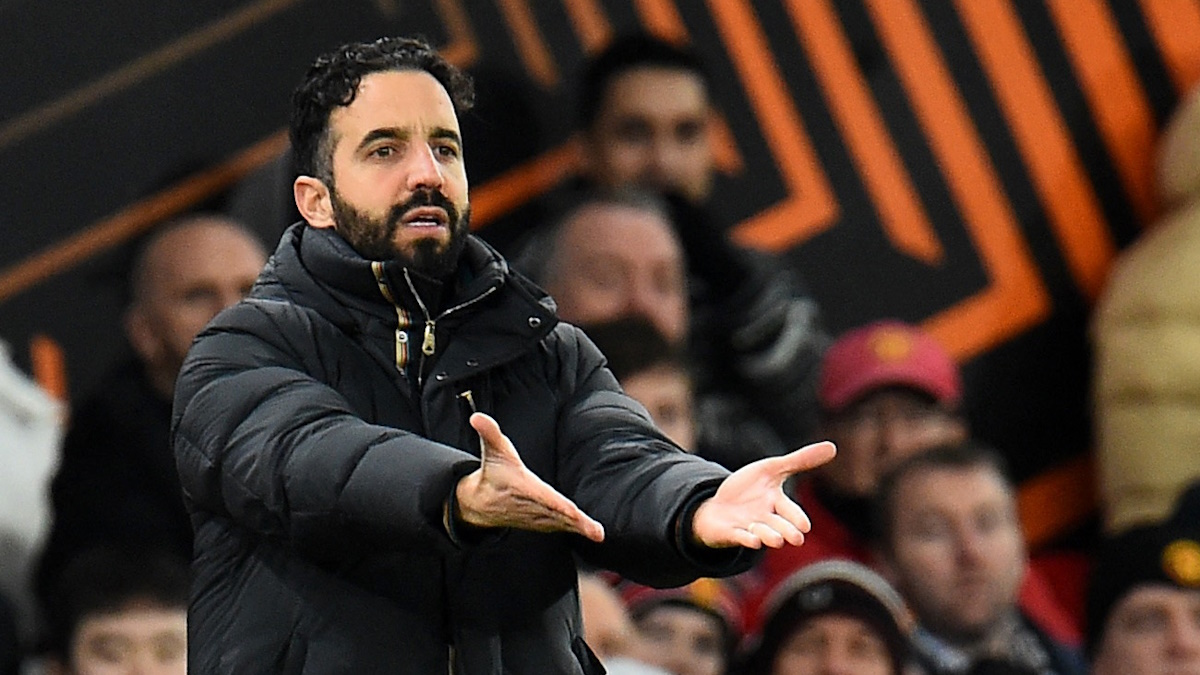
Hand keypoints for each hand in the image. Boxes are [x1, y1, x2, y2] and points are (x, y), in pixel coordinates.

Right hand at [454, 412, 604, 541]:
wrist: (480, 504)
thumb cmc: (493, 472)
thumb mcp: (492, 449)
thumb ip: (489, 432)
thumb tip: (476, 417)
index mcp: (521, 486)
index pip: (541, 496)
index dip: (556, 504)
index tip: (572, 511)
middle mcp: (530, 505)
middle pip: (556, 513)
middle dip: (574, 521)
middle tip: (594, 531)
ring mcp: (535, 516)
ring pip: (560, 523)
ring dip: (579, 528)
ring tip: (597, 534)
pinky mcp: (540, 522)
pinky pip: (560, 526)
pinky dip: (574, 530)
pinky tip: (591, 533)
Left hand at [690, 441, 836, 548]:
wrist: (720, 506)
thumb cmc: (749, 488)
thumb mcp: (772, 469)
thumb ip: (800, 461)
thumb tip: (833, 447)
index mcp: (777, 503)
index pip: (791, 511)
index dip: (797, 518)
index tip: (805, 526)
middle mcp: (766, 519)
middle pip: (779, 526)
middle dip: (788, 531)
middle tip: (797, 539)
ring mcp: (748, 527)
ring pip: (762, 534)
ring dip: (769, 537)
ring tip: (777, 540)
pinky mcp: (731, 533)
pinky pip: (739, 537)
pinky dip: (746, 539)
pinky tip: (753, 541)